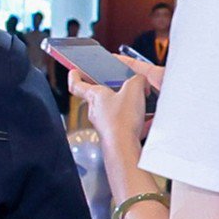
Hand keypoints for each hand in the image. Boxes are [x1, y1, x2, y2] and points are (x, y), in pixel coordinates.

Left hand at [53, 47, 159, 174]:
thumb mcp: (134, 89)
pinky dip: (131, 119)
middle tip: (118, 84)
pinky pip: (121, 122)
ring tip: (138, 102)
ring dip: (122, 105)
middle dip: (108, 89)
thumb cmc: (121, 121)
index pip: (77, 84)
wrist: (123, 146)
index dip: (75, 76)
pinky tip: (144, 119)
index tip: (74, 71)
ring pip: (110, 109)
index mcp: (95, 96)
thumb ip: (137, 80)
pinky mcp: (113, 134)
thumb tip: (141, 81)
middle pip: (97, 96)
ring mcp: (103, 123)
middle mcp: (95, 110)